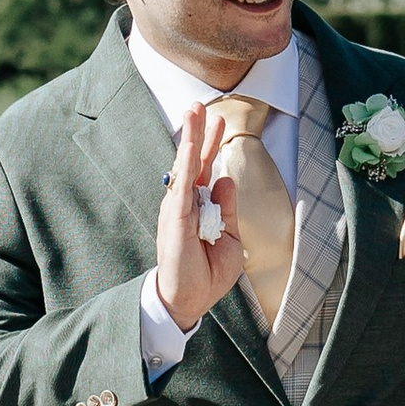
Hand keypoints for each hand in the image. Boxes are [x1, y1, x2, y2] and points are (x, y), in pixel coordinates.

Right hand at [154, 102, 245, 332]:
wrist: (190, 299)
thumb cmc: (207, 274)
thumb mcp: (229, 238)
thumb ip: (227, 209)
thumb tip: (226, 180)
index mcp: (199, 209)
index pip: (205, 171)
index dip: (211, 146)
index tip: (219, 122)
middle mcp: (186, 204)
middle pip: (193, 162)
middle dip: (198, 133)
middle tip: (201, 106)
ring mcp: (178, 209)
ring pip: (185, 166)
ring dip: (190, 138)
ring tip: (193, 112)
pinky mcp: (175, 218)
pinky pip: (182, 185)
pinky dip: (187, 162)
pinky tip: (191, 143)